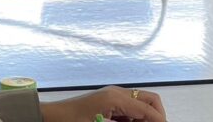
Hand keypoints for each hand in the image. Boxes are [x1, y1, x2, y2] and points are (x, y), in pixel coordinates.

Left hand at [41, 86, 165, 121]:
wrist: (51, 118)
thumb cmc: (71, 121)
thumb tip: (142, 121)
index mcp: (116, 97)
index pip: (148, 108)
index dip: (160, 120)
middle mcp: (117, 93)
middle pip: (150, 99)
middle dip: (158, 115)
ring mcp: (112, 97)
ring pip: (141, 104)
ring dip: (147, 117)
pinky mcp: (108, 103)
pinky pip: (129, 108)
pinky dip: (136, 118)